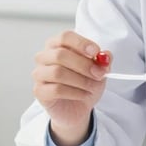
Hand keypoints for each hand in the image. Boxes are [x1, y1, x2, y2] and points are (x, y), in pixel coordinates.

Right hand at [32, 31, 109, 145]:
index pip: (65, 37)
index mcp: (57, 45)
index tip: (96, 52)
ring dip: (80, 80)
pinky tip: (83, 95)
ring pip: (58, 73)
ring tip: (92, 87)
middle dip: (83, 65)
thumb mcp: (99, 70)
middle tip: (99, 74)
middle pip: (60, 55)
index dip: (81, 43)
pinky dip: (75, 92)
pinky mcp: (39, 91)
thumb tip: (106, 55)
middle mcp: (45, 57)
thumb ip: (103, 61)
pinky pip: (56, 89)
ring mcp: (40, 74)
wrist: (77, 108)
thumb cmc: (84, 84)